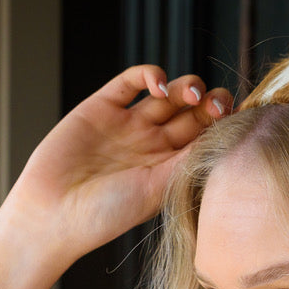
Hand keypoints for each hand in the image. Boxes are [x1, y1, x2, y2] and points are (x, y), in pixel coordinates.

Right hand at [8, 64, 232, 259]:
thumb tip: (225, 135)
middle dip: (209, 102)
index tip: (233, 120)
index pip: (206, 135)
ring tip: (191, 93)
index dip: (222, 122)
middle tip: (216, 104)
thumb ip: (187, 158)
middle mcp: (151, 143)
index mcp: (170, 166)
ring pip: (167, 93)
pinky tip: (158, 85)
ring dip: (186, 86)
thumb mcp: (158, 188)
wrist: (55, 213)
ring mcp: (127, 123)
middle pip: (191, 111)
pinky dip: (150, 75)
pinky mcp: (101, 106)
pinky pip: (131, 81)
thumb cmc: (107, 213)